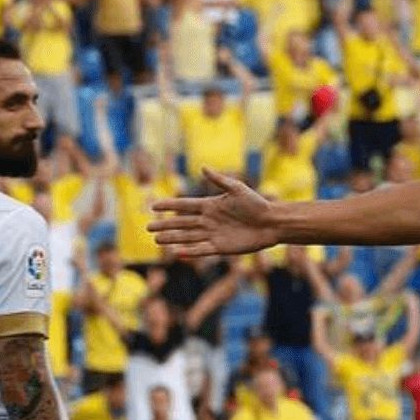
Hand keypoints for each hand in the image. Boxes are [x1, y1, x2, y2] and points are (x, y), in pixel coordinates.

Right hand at [149, 169, 279, 257]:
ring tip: (157, 240)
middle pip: (182, 223)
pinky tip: (176, 253)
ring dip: (172, 239)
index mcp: (210, 205)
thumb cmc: (256, 204)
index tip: (153, 205)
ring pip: (188, 237)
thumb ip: (219, 180)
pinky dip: (189, 252)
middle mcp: (209, 220)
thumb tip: (203, 167)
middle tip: (148, 227)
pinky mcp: (221, 247)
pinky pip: (201, 250)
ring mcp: (213, 234)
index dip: (169, 206)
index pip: (184, 205)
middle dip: (165, 225)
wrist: (271, 223)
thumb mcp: (237, 189)